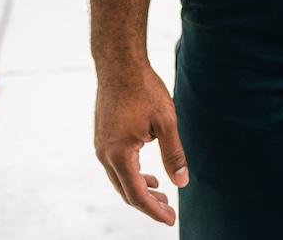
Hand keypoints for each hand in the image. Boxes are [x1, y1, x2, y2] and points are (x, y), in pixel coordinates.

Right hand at [94, 61, 188, 225]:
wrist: (119, 64)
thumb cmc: (144, 89)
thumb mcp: (165, 121)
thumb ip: (173, 154)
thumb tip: (181, 183)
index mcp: (119, 154)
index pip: (137, 194)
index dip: (154, 210)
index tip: (170, 220)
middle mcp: (104, 154)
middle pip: (125, 191)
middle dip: (147, 203)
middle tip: (168, 209)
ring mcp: (100, 145)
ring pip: (119, 179)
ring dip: (139, 189)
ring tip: (160, 192)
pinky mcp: (102, 136)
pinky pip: (115, 165)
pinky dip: (131, 175)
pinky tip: (146, 172)